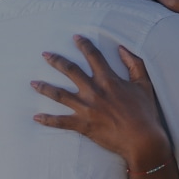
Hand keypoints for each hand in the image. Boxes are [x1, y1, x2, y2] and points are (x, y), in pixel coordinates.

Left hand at [31, 35, 171, 168]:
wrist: (143, 140)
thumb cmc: (145, 113)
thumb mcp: (144, 84)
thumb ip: (134, 64)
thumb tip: (122, 49)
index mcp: (109, 80)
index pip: (93, 56)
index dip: (84, 45)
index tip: (75, 37)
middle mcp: (94, 91)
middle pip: (70, 70)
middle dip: (56, 60)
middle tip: (45, 54)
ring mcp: (86, 108)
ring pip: (59, 95)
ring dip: (44, 87)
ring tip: (32, 83)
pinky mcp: (83, 125)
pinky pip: (61, 122)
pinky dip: (47, 120)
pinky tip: (36, 117)